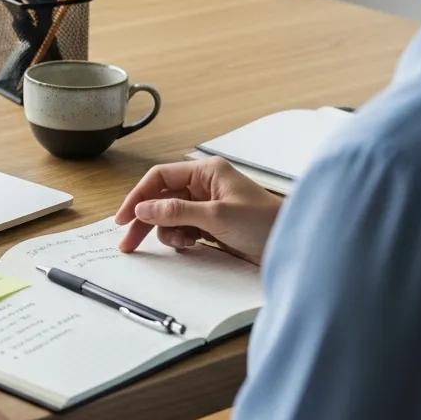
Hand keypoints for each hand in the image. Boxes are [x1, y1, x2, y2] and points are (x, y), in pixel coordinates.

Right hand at [114, 156, 281, 263]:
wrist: (296, 247)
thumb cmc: (266, 223)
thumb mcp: (217, 216)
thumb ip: (176, 211)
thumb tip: (143, 209)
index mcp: (206, 172)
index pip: (160, 177)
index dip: (138, 197)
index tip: (124, 218)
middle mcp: (204, 185)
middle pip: (161, 198)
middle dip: (145, 219)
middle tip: (128, 242)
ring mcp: (208, 206)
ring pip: (170, 216)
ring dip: (169, 232)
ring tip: (184, 243)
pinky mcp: (213, 225)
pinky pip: (184, 229)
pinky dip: (182, 239)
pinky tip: (192, 245)